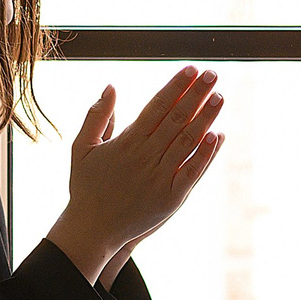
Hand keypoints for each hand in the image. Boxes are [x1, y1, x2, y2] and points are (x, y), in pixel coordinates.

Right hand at [46, 68, 223, 282]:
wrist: (92, 229)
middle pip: (176, 119)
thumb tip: (110, 86)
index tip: (190, 69)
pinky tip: (218, 136)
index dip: (175, 86)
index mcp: (125, 142)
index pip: (157, 106)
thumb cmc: (86, 186)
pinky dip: (205, 155)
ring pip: (187, 142)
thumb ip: (97, 116)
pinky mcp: (170, 199)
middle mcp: (144, 157)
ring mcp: (159, 178)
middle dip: (196, 94)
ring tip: (219, 96)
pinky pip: (191, 172)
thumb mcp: (81, 148)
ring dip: (205, 118)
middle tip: (213, 73)